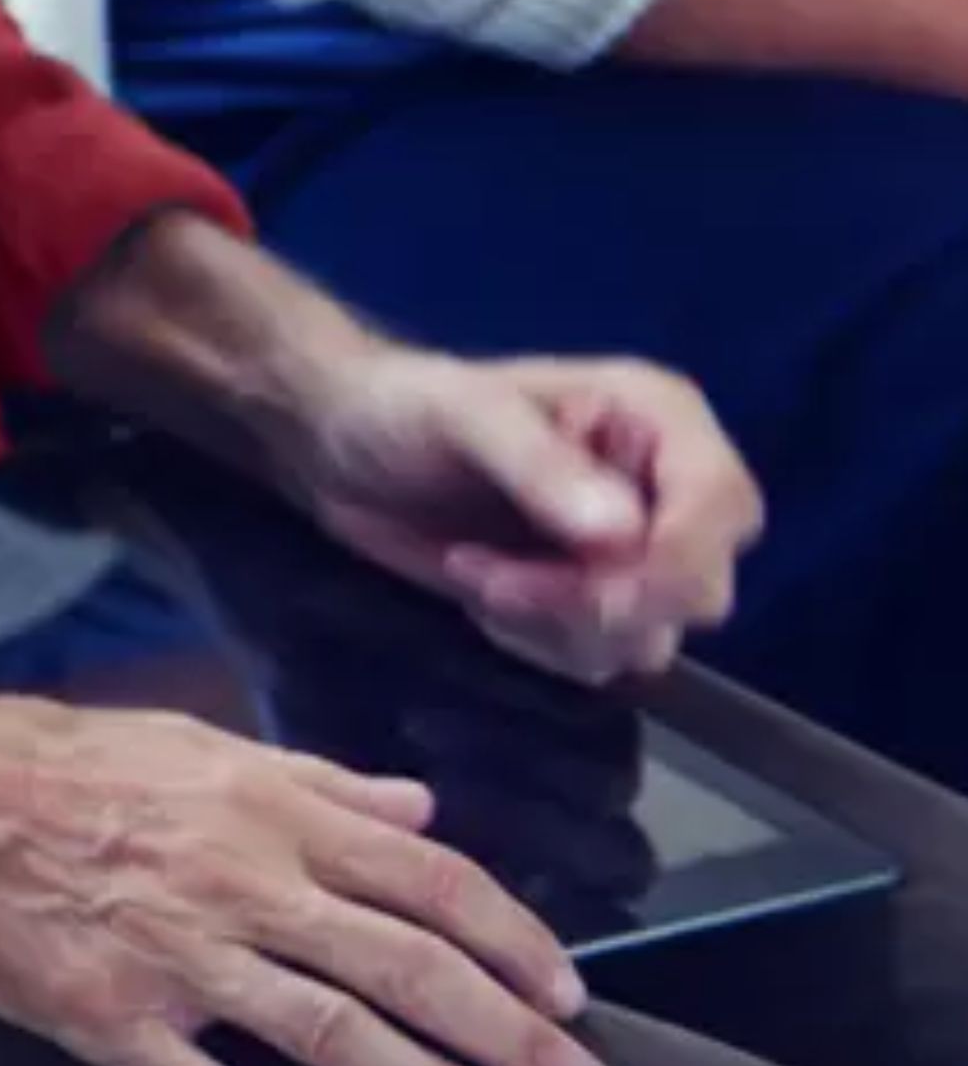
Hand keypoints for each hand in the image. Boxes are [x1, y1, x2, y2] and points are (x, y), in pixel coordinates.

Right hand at [0, 685, 619, 1065]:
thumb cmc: (35, 757)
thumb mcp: (185, 739)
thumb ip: (311, 780)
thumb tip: (415, 810)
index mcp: (263, 810)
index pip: (430, 882)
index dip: (516, 943)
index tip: (569, 994)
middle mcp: (237, 883)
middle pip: (411, 968)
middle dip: (515, 1038)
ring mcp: (174, 959)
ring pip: (338, 1037)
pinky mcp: (109, 1022)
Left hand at [282, 348, 757, 687]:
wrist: (342, 448)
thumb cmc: (403, 407)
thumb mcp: (460, 415)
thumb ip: (538, 466)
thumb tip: (623, 536)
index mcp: (661, 421)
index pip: (723, 506)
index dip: (675, 563)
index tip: (592, 589)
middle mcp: (668, 490)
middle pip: (700, 589)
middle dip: (597, 601)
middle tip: (496, 577)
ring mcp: (636, 554)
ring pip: (649, 637)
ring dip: (554, 624)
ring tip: (475, 570)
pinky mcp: (593, 603)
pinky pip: (599, 658)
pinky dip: (537, 641)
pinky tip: (482, 593)